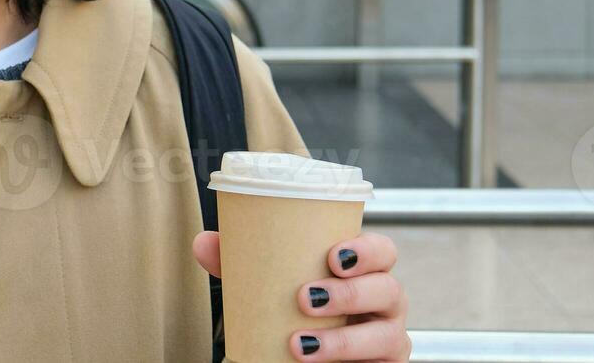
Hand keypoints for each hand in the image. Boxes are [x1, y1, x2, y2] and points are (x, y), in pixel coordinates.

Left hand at [191, 230, 410, 361]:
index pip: (383, 252)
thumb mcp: (271, 288)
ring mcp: (388, 338)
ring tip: (300, 343)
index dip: (368, 250)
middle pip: (389, 289)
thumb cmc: (296, 312)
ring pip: (388, 335)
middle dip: (351, 293)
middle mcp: (384, 303)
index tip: (333, 255)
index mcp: (364, 272)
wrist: (298, 356)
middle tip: (306, 297)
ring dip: (344, 340)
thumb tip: (204, 242)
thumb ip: (241, 264)